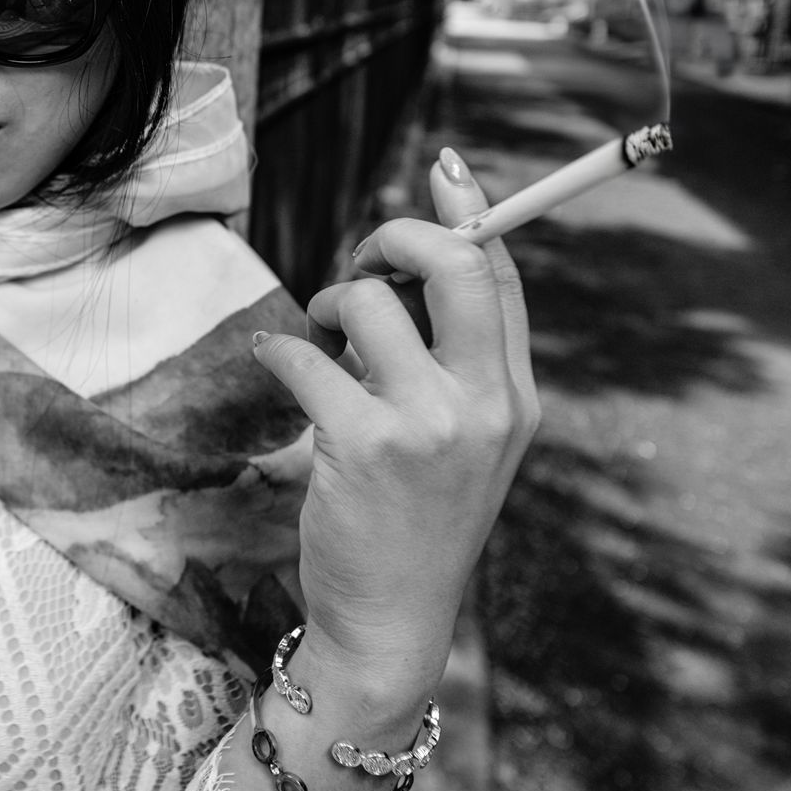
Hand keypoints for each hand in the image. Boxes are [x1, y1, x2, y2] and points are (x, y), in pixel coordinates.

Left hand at [251, 148, 538, 699]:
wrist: (391, 620)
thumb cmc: (416, 519)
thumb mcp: (463, 441)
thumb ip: (452, 361)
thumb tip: (418, 258)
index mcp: (515, 397)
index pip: (502, 274)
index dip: (471, 212)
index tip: (445, 170)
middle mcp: (486, 404)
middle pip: (455, 263)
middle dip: (397, 236)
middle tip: (364, 261)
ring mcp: (429, 425)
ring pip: (370, 300)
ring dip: (329, 303)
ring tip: (322, 342)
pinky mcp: (364, 446)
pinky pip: (306, 355)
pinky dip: (279, 351)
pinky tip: (275, 365)